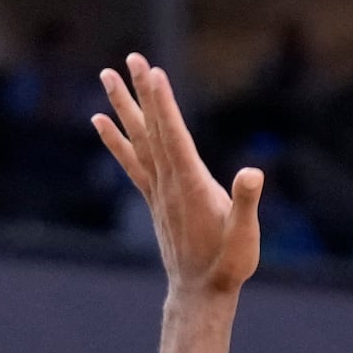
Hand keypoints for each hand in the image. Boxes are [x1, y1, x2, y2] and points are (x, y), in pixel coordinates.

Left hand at [94, 53, 260, 299]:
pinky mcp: (155, 198)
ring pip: (138, 140)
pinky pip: (131, 162)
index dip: (163, 104)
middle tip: (129, 59)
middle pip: (152, 130)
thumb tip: (252, 173)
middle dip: (141, 93)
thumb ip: (246, 202)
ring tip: (107, 77)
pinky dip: (115, 140)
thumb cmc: (228, 264)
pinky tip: (100, 121)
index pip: (174, 136)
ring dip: (123, 107)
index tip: (153, 72)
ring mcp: (158, 190)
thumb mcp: (245, 235)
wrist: (200, 293)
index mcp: (191, 185)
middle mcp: (168, 183)